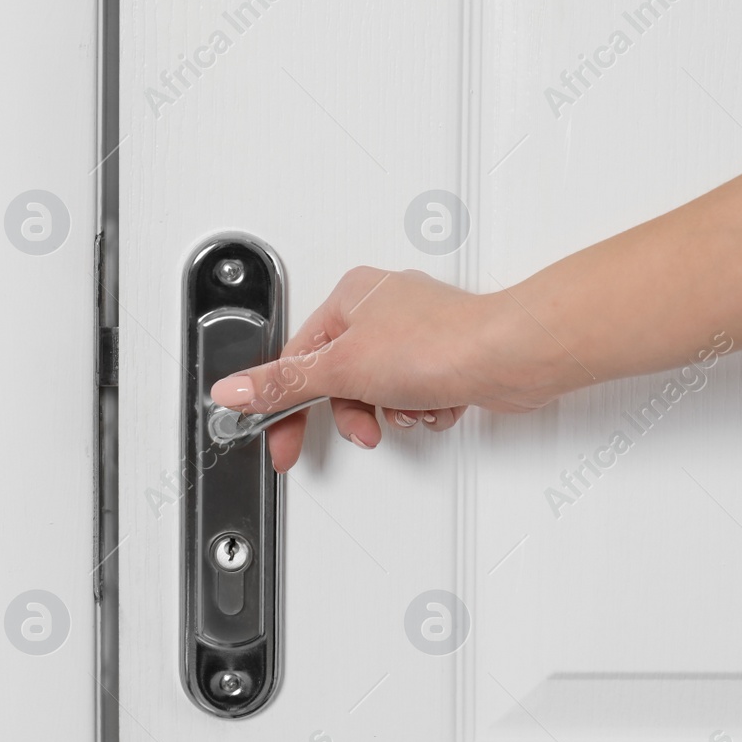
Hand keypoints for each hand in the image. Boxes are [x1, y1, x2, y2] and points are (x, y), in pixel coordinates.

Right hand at [208, 267, 568, 470]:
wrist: (508, 357)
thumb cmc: (438, 344)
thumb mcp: (339, 369)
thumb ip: (281, 384)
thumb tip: (233, 390)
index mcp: (348, 297)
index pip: (297, 360)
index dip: (286, 409)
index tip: (282, 444)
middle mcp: (382, 308)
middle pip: (339, 379)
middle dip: (353, 412)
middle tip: (362, 429)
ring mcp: (417, 332)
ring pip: (378, 391)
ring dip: (392, 412)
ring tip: (409, 410)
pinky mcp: (446, 357)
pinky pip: (415, 395)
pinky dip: (422, 409)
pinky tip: (436, 404)